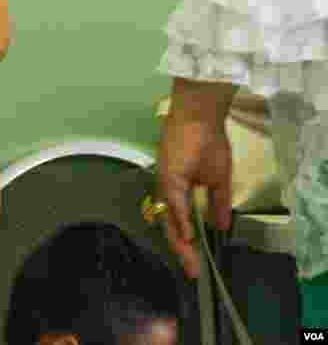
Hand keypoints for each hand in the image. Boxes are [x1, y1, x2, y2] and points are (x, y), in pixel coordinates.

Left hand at [157, 116, 233, 279]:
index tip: (196, 263)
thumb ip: (218, 203)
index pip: (179, 223)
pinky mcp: (168, 175)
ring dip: (180, 242)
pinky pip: (174, 202)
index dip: (186, 243)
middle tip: (193, 271)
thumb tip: (223, 225)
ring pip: (170, 218)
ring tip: (190, 262)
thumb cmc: (208, 141)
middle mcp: (167, 190)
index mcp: (177, 191)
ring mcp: (166, 183)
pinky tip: (187, 236)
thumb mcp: (219, 178)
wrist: (200, 116)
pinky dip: (181, 220)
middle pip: (172, 225)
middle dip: (183, 251)